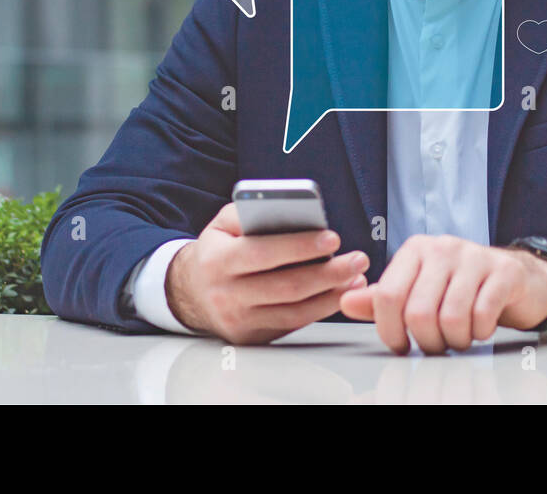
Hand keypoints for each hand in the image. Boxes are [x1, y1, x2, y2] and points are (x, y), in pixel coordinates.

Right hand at [164, 203, 368, 344]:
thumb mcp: (222, 224)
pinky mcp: (252, 337)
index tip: (332, 238)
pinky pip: (292, 324)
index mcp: (218, 261)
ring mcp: (239, 320)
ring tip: (356, 277)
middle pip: (286, 286)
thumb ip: (250, 212)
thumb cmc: (216, 251)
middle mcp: (227, 294)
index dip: (299, 247)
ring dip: (331, 294)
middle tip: (357, 259)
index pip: (262, 253)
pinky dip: (320, 310)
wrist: (190, 292)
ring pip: (294, 310)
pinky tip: (339, 294)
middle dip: (327, 273)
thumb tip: (289, 209)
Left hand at [337, 235, 546, 353]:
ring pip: (451, 318)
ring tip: (458, 338)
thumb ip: (382, 299)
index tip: (400, 345)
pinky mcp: (503, 272)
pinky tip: (479, 328)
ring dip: (454, 342)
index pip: (388, 295)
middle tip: (435, 345)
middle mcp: (442, 248)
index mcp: (415, 250)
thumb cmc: (460, 285)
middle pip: (419, 313)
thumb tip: (345, 302)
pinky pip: (482, 316)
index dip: (390, 331)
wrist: (514, 276)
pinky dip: (479, 333)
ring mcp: (475, 257)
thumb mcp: (418, 288)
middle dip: (426, 342)